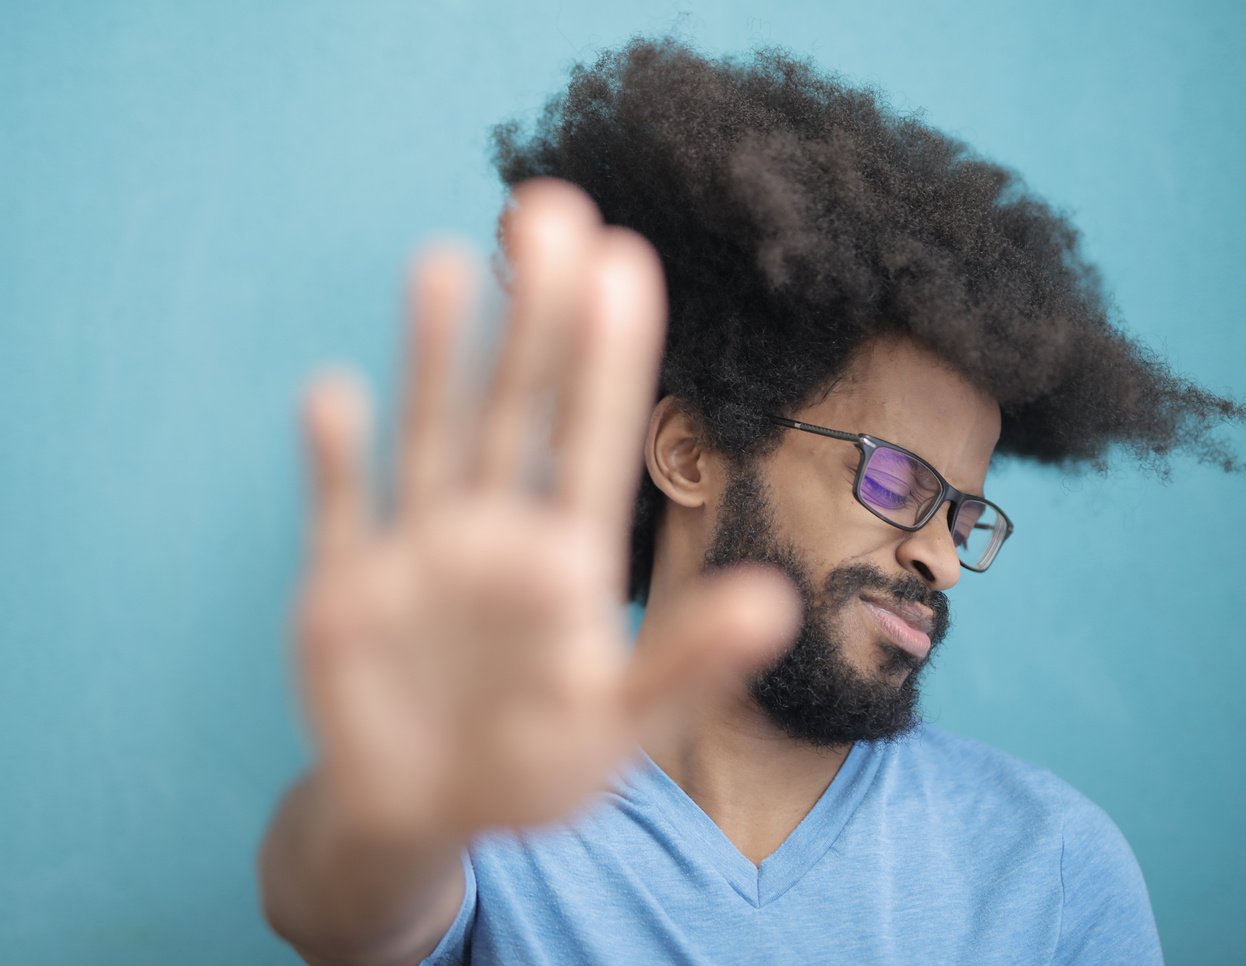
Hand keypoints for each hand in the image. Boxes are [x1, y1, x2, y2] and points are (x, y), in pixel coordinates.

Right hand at [292, 179, 798, 844]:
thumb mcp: (623, 723)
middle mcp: (495, 531)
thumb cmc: (535, 768)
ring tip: (444, 262)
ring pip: (431, 436)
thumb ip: (689, 662)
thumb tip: (777, 601)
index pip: (594, 437)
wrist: (423, 816)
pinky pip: (336, 513)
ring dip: (435, 356)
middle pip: (516, 408)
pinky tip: (333, 395)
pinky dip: (334, 460)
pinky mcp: (342, 587)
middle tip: (553, 208)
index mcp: (569, 556)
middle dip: (534, 317)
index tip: (625, 262)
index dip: (609, 355)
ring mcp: (417, 552)